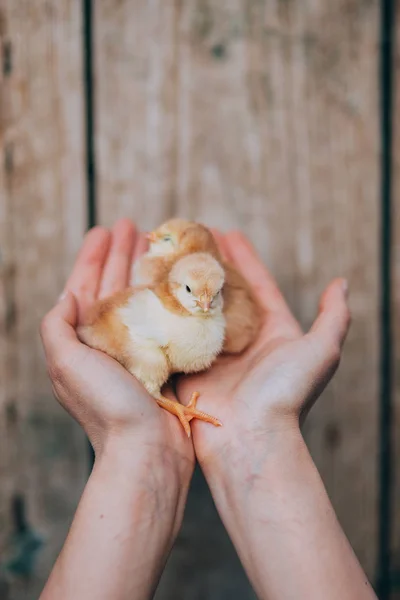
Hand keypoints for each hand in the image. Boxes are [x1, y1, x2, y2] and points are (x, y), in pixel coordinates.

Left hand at [40, 220, 193, 478]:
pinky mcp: (162, 361)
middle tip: (135, 227)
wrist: (148, 452)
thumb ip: (57, 327)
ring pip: (140, 300)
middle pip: (113, 287)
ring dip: (146, 271)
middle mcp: (107, 344)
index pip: (84, 286)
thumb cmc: (107, 409)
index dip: (92, 256)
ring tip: (157, 245)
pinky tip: (177, 282)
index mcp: (82, 341)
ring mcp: (136, 352)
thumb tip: (66, 297)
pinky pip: (164, 320)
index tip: (105, 228)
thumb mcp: (66, 364)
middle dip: (121, 255)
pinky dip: (167, 298)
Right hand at [177, 231, 349, 465]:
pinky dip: (165, 313)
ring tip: (168, 257)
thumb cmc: (286, 396)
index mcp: (272, 333)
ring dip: (184, 284)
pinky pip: (175, 334)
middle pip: (223, 293)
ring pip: (196, 310)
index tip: (227, 233)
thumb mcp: (321, 352)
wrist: (250, 441)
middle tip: (192, 239)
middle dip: (210, 265)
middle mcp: (242, 341)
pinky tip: (151, 291)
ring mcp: (213, 354)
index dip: (244, 259)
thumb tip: (341, 283)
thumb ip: (334, 317)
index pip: (257, 286)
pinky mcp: (188, 368)